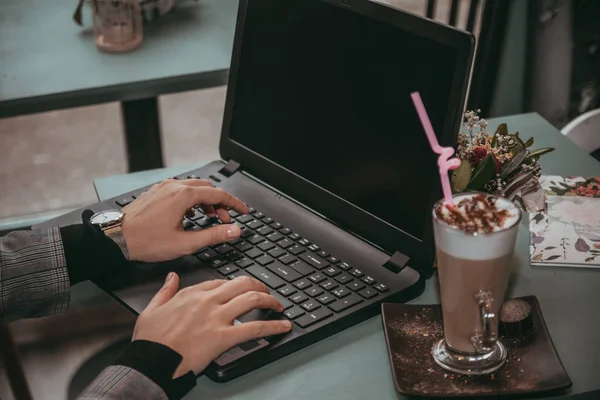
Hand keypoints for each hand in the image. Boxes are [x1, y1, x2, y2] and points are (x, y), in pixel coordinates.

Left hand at [121, 179, 248, 261]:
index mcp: (184, 195)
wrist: (116, 238)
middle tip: (226, 219)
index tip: (243, 211)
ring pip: (194, 188)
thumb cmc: (146, 241)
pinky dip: (192, 199)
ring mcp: (164, 187)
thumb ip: (214, 235)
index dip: (235, 203)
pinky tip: (191, 214)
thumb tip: (234, 230)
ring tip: (211, 217)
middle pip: (208, 188)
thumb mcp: (185, 243)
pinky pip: (181, 189)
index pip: (219, 194)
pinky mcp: (156, 192)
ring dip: (207, 201)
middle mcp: (174, 186)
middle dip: (221, 203)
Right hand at [132, 273, 291, 376]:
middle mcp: (208, 301)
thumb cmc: (150, 341)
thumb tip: (171, 276)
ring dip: (270, 300)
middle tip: (266, 291)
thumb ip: (165, 290)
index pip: (221, 282)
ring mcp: (217, 318)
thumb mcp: (151, 309)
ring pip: (252, 299)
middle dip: (259, 285)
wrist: (152, 361)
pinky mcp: (224, 337)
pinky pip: (255, 328)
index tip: (241, 290)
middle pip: (242, 284)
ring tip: (278, 305)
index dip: (235, 285)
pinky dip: (274, 326)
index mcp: (192, 293)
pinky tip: (283, 326)